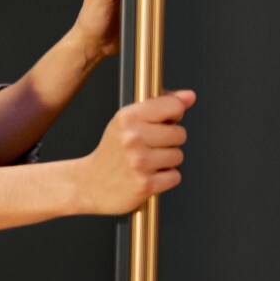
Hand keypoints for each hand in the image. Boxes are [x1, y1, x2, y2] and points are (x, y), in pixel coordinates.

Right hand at [75, 89, 194, 214]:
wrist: (89, 184)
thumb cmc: (112, 151)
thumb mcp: (128, 121)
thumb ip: (160, 105)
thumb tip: (189, 96)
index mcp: (127, 117)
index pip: (174, 106)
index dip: (174, 114)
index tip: (163, 121)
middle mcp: (132, 137)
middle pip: (180, 134)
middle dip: (169, 141)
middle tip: (149, 146)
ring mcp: (139, 162)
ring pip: (178, 156)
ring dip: (166, 161)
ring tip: (146, 162)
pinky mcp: (145, 184)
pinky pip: (174, 176)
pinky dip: (164, 179)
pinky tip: (147, 175)